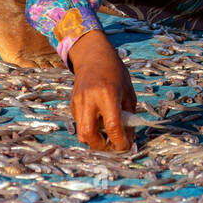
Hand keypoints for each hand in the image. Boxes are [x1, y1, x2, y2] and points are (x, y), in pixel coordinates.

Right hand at [68, 30, 136, 150]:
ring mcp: (78, 102)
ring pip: (81, 133)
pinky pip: (80, 124)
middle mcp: (90, 99)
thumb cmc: (115, 72)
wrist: (93, 56)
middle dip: (102, 146)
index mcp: (107, 94)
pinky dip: (90, 128)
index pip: (112, 126)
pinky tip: (99, 121)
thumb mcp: (128, 91)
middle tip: (113, 146)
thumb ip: (129, 115)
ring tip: (107, 135)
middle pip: (89, 135)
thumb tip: (130, 139)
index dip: (120, 142)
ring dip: (94, 140)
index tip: (126, 147)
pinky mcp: (72, 104)